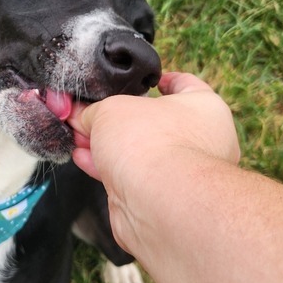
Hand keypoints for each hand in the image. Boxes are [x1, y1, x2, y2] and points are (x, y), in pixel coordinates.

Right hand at [68, 72, 240, 242]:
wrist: (158, 202)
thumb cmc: (151, 144)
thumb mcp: (112, 109)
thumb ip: (94, 110)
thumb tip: (79, 115)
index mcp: (204, 108)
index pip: (186, 85)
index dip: (164, 80)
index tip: (148, 80)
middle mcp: (200, 141)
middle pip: (154, 122)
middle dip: (119, 119)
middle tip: (91, 113)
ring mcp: (181, 173)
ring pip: (139, 153)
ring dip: (107, 146)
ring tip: (78, 136)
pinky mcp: (160, 198)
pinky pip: (130, 177)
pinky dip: (106, 168)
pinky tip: (82, 158)